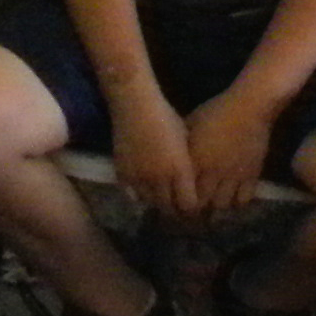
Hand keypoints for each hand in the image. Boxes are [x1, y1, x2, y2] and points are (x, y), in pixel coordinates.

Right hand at [111, 96, 200, 225]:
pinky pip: (132, 196)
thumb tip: (192, 181)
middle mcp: (160, 179)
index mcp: (180, 169)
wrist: (135, 104)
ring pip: (150, 203)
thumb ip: (187, 165)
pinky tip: (142, 190)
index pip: (189, 205)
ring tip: (160, 199)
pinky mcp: (122, 173)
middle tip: (176, 208)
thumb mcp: (185, 141)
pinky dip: (138, 196)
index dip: (192, 209)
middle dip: (175, 210)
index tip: (193, 208)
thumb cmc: (166, 116)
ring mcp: (140, 178)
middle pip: (169, 208)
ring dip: (157, 203)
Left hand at [178, 90, 279, 223]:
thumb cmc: (216, 111)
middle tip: (194, 214)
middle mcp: (213, 174)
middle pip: (203, 203)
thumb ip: (182, 142)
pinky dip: (237, 203)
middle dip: (197, 211)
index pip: (185, 191)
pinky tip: (232, 201)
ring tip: (212, 210)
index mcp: (195, 161)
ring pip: (223, 205)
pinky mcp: (252, 176)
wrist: (249, 109)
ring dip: (216, 209)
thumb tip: (172, 152)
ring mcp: (233, 177)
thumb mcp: (191, 124)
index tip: (177, 207)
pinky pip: (244, 199)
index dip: (180, 202)